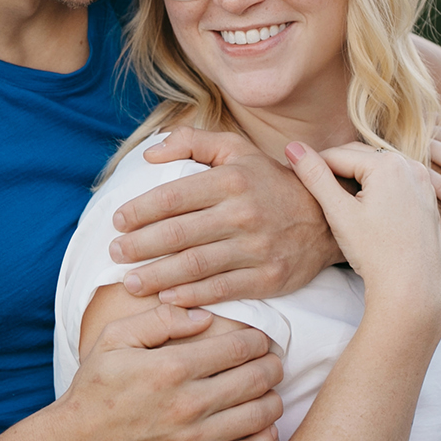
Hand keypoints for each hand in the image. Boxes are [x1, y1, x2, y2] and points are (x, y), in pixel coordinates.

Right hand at [53, 299, 285, 440]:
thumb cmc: (95, 389)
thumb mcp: (114, 338)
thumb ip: (160, 320)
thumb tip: (205, 317)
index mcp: (171, 367)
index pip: (239, 347)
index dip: (259, 340)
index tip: (261, 341)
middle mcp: (187, 404)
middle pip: (257, 378)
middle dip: (273, 366)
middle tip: (273, 364)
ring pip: (259, 415)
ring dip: (272, 400)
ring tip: (269, 394)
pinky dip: (264, 438)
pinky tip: (262, 428)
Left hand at [110, 129, 342, 304]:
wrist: (326, 218)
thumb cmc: (270, 181)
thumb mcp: (237, 149)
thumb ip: (193, 142)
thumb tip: (150, 155)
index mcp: (231, 179)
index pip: (172, 196)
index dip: (139, 211)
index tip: (117, 221)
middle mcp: (242, 213)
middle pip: (177, 234)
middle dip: (139, 246)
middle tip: (114, 253)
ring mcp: (256, 249)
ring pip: (194, 266)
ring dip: (156, 276)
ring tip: (130, 282)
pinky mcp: (267, 278)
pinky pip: (220, 290)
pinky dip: (189, 296)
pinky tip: (166, 298)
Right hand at [287, 141, 440, 322]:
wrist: (412, 287)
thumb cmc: (375, 253)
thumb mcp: (339, 212)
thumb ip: (315, 176)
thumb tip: (292, 146)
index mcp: (387, 164)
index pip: (338, 154)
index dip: (313, 165)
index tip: (294, 177)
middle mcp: (410, 166)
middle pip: (360, 157)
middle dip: (336, 168)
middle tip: (313, 187)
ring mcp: (423, 181)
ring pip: (379, 169)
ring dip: (357, 177)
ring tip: (337, 198)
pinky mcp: (428, 198)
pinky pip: (397, 182)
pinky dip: (379, 187)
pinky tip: (366, 209)